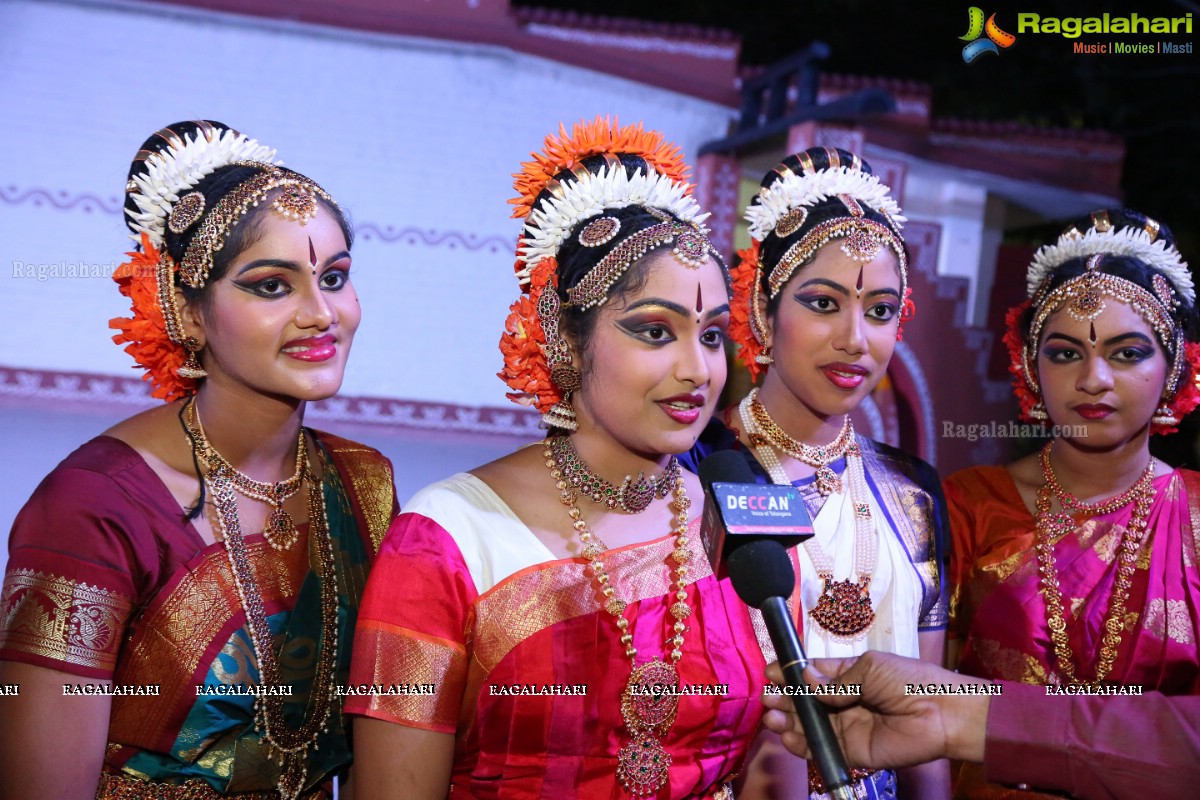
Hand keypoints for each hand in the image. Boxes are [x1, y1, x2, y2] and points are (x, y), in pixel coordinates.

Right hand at [760, 651, 990, 768]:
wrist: (941, 713)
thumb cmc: (910, 680)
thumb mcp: (870, 668)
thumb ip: (836, 679)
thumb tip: (805, 680)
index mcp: (849, 675)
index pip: (813, 674)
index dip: (792, 673)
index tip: (771, 672)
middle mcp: (844, 701)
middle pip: (806, 701)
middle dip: (785, 698)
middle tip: (768, 697)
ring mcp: (847, 727)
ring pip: (809, 725)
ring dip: (788, 721)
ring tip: (773, 717)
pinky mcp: (852, 751)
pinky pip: (822, 748)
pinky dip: (802, 744)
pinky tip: (789, 736)